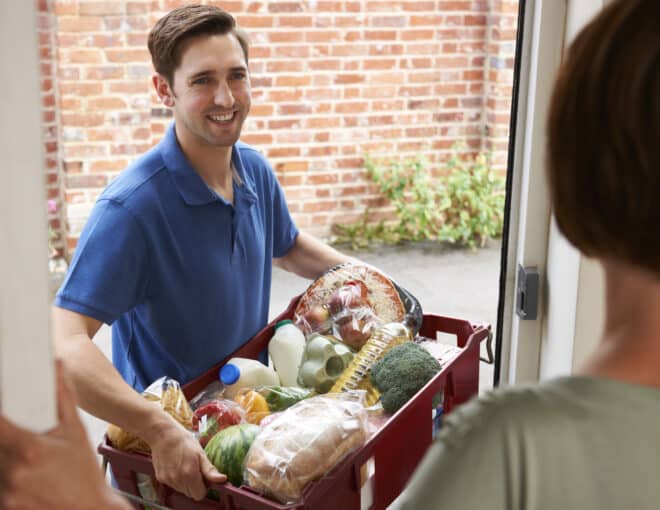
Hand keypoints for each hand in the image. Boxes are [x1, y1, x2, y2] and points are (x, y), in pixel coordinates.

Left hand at [0, 360, 129, 509]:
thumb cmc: (83, 474)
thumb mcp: (76, 431)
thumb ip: (62, 398)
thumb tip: (56, 367)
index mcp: (30, 448)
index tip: (2, 412)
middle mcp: (14, 471)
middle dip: (5, 439)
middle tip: (22, 441)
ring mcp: (8, 492)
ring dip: (4, 462)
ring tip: (29, 464)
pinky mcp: (6, 507)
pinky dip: (8, 481)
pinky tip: (27, 481)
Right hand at [147, 417, 226, 500]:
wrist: (163, 435)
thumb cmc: (184, 441)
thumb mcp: (200, 453)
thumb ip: (210, 470)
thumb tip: (223, 480)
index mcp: (190, 474)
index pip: (199, 495)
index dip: (204, 487)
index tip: (203, 476)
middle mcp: (178, 480)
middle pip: (191, 494)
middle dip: (195, 485)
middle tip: (195, 469)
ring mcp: (168, 480)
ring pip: (182, 490)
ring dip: (185, 483)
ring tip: (184, 466)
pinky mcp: (160, 478)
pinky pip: (172, 485)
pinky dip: (176, 479)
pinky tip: (176, 466)